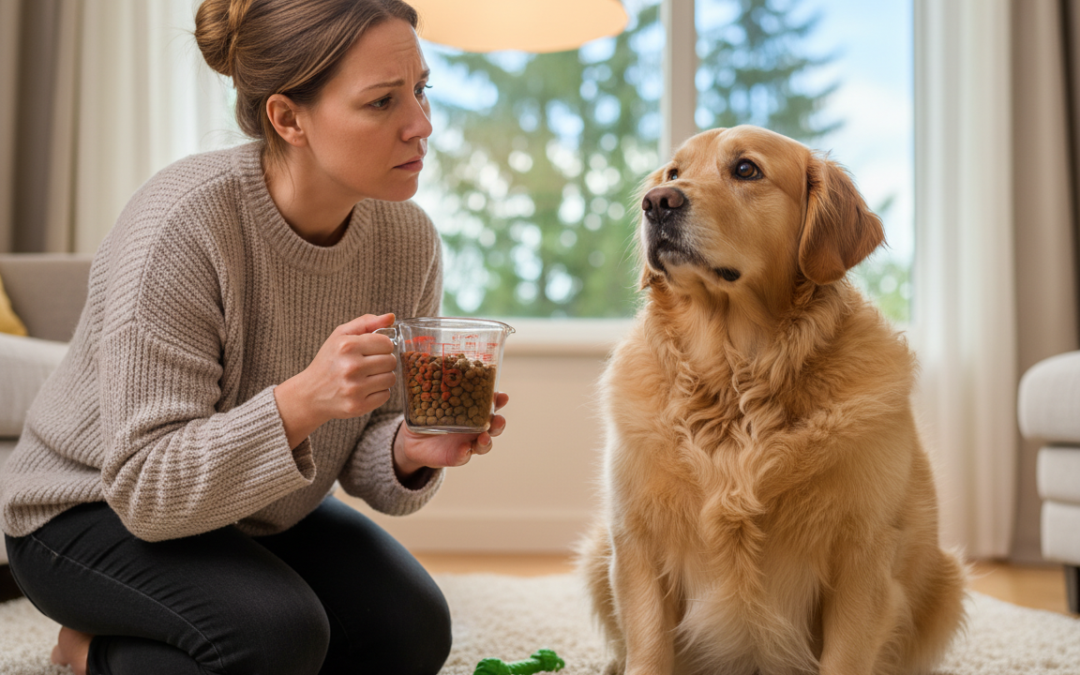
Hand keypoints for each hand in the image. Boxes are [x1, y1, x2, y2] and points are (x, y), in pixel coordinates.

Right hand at [275, 313, 396, 448]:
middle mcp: (351, 367)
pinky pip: (386, 395)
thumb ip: (366, 323)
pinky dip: (379, 392)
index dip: (383, 346)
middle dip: (383, 361)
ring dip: (383, 377)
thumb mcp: (340, 335)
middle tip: (370, 364)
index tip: (373, 350)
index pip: (386, 343)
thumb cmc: (328, 361)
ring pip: (391, 379)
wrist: (310, 394)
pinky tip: (366, 389)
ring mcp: (354, 388)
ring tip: (368, 376)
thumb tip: (391, 317)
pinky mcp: (358, 406)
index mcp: (347, 346)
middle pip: (390, 361)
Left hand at [393, 392, 508, 482]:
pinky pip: (463, 456)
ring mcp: (467, 443)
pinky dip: (464, 453)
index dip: (498, 401)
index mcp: (472, 410)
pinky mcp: (456, 456)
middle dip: (499, 423)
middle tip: (498, 419)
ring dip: (487, 441)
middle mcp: (474, 427)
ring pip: (484, 444)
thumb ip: (433, 384)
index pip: (489, 405)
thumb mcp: (428, 398)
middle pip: (494, 426)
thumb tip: (429, 361)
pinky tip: (464, 449)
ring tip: (484, 437)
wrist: (413, 439)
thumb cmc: (425, 413)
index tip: (502, 396)